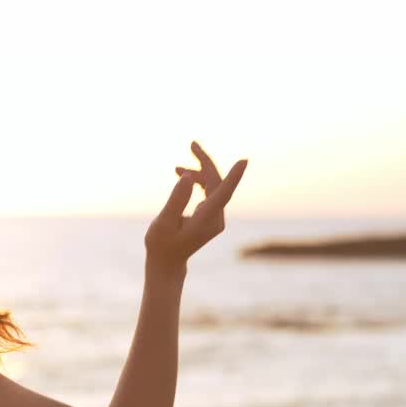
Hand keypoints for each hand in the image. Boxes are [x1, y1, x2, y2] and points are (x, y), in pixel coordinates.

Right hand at [144, 142, 246, 274]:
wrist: (167, 263)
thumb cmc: (161, 244)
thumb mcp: (163, 222)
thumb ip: (176, 199)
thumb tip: (187, 176)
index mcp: (205, 220)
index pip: (223, 194)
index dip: (234, 177)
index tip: (244, 160)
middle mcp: (216, 219)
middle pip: (217, 183)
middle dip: (204, 163)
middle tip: (192, 143)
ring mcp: (216, 218)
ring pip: (213, 186)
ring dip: (197, 173)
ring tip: (175, 168)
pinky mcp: (212, 216)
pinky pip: (210, 192)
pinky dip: (198, 182)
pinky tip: (183, 176)